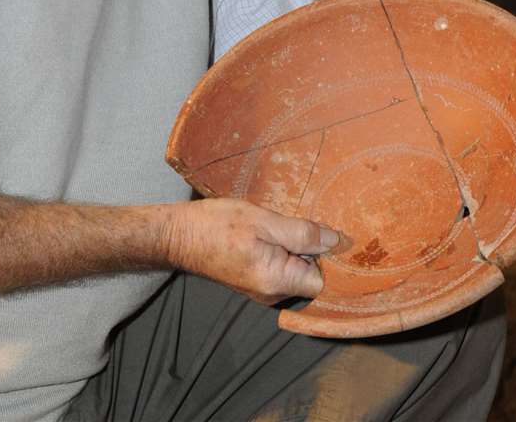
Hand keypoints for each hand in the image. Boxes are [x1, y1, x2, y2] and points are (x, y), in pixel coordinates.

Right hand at [161, 198, 338, 304]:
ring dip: (295, 247)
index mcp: (278, 281)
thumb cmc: (217, 225)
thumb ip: (302, 233)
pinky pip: (281, 268)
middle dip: (311, 249)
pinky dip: (281, 250)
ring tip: (280, 224)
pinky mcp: (254, 281)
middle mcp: (272, 293)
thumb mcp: (263, 221)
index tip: (327, 232)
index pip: (324, 280)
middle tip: (299, 221)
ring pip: (296, 270)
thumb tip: (336, 241)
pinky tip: (270, 232)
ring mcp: (262, 290)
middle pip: (311, 276)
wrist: (178, 235)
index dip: (329, 257)